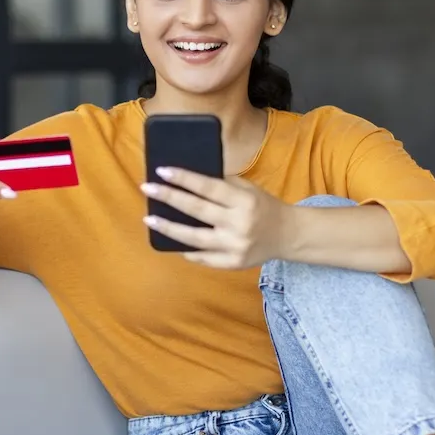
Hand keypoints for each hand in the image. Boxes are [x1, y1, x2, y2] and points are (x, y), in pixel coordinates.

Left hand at [141, 167, 295, 268]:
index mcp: (244, 201)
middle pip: (197, 211)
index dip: (184, 179)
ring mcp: (235, 247)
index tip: (162, 171)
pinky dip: (185, 249)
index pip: (208, 187)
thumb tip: (186, 177)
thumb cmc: (262, 206)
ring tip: (149, 218)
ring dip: (169, 228)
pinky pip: (202, 258)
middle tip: (147, 188)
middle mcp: (239, 224)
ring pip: (194, 239)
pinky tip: (169, 241)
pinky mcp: (232, 264)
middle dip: (169, 198)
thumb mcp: (248, 189)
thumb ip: (222, 184)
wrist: (287, 235)